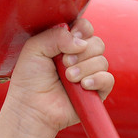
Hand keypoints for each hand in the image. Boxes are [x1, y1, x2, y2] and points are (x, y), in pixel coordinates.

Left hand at [5, 20, 112, 137]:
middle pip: (97, 43)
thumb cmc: (28, 80)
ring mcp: (89, 75)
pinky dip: (97, 80)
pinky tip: (83, 85)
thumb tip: (80, 41)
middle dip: (81, 52)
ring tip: (68, 78)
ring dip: (84, 68)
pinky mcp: (95, 92)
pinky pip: (108, 79)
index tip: (72, 36)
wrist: (30, 108)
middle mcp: (80, 58)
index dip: (82, 30)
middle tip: (64, 63)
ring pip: (102, 61)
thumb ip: (56, 34)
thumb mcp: (34, 48)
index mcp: (66, 45)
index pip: (85, 29)